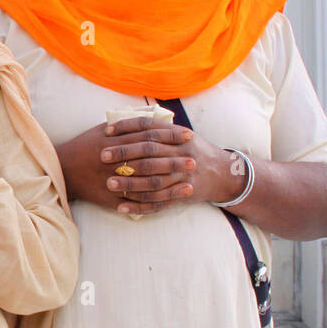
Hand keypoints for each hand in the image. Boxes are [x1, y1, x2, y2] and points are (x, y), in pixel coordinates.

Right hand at [57, 120, 182, 211]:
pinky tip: (170, 201)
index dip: (170, 136)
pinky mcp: (111, 198)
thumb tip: (150, 115)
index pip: (148, 136)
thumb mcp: (102, 129)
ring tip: (190, 185)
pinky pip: (135, 201)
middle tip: (195, 161)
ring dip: (170, 185)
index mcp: (114, 141)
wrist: (62, 170)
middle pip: (150, 160)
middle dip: (174, 161)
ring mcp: (113, 181)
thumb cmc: (84, 147)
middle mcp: (114, 161)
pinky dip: (154, 202)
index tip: (188, 137)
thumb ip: (126, 124)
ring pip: (146, 183)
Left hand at [88, 116, 228, 215]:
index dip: (127, 127)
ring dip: (129, 183)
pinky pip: (158, 203)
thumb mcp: (182, 135)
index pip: (149, 128)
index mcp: (180, 136)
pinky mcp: (182, 195)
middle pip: (149, 152)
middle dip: (124, 154)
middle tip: (102, 156)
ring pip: (153, 180)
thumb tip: (127, 119)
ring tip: (108, 184)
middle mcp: (182, 154)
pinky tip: (121, 208)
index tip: (106, 131)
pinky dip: (138, 206)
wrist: (225, 174)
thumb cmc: (195, 151)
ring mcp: (183, 177)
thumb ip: (159, 129)